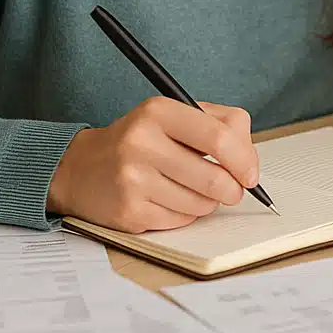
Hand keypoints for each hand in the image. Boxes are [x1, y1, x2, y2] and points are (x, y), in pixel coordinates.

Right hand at [47, 98, 257, 233]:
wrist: (81, 168)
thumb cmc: (138, 141)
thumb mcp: (173, 116)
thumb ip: (219, 125)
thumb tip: (250, 163)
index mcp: (158, 111)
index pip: (219, 137)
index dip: (244, 160)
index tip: (251, 174)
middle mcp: (141, 143)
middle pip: (214, 178)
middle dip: (232, 189)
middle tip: (232, 190)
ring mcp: (133, 179)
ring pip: (201, 204)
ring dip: (207, 202)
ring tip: (191, 189)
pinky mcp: (129, 212)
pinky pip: (181, 220)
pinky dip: (185, 214)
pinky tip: (168, 200)